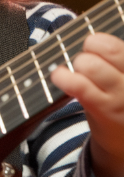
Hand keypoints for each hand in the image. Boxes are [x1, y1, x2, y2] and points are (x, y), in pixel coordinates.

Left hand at [51, 32, 123, 176]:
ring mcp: (120, 96)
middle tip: (86, 60)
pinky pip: (80, 86)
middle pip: (106, 48)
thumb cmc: (119, 98)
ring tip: (80, 74)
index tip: (94, 48)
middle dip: (89, 47)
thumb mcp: (121, 75)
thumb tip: (85, 36)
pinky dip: (64, 77)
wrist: (123, 139)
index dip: (99, 42)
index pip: (116, 45)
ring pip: (90, 64)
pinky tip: (59, 76)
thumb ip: (112, 57)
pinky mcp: (104, 110)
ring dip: (78, 64)